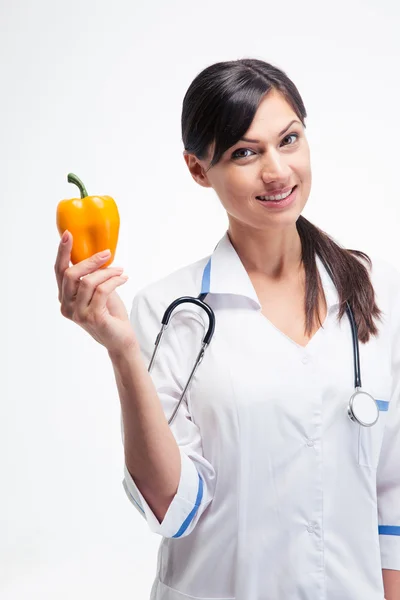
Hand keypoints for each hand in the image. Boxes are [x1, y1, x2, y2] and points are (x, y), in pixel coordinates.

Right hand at [54, 231, 136, 354]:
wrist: (121, 339)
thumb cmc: (110, 314)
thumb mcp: (99, 291)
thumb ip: (92, 277)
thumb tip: (98, 256)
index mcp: (65, 298)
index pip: (59, 271)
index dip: (63, 252)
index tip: (68, 235)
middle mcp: (67, 306)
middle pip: (70, 274)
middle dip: (90, 261)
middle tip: (106, 254)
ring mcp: (78, 313)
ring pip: (88, 281)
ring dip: (107, 272)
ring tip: (120, 271)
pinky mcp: (92, 317)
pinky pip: (102, 290)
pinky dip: (114, 281)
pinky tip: (123, 278)